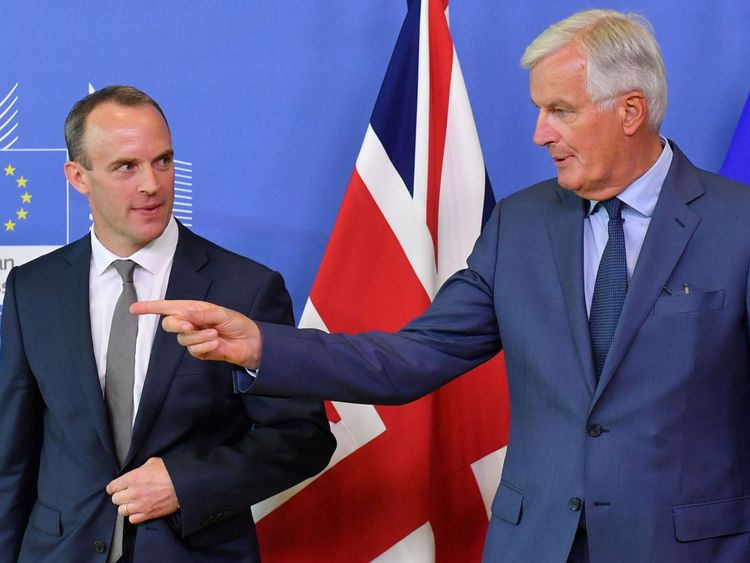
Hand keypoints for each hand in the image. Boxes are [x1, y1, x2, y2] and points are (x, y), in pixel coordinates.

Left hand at [106, 458, 178, 524]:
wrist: (183, 484)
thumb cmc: (170, 471)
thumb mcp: (153, 462)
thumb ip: (140, 469)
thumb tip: (137, 473)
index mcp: (133, 478)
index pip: (112, 487)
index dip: (113, 487)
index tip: (115, 488)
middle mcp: (134, 492)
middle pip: (115, 499)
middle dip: (120, 496)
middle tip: (127, 493)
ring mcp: (140, 505)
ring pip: (122, 510)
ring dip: (127, 506)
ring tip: (133, 502)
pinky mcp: (148, 514)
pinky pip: (132, 519)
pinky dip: (134, 515)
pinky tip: (140, 509)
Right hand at [131, 299, 261, 368]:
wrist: (251, 342)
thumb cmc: (237, 323)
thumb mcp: (219, 313)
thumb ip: (199, 313)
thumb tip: (180, 314)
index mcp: (194, 309)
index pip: (168, 307)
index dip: (150, 307)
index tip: (133, 308)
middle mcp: (190, 323)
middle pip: (169, 324)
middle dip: (176, 324)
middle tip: (190, 325)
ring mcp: (194, 338)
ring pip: (182, 339)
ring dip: (198, 337)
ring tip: (215, 334)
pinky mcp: (200, 352)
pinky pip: (193, 350)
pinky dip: (205, 346)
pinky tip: (216, 343)